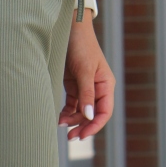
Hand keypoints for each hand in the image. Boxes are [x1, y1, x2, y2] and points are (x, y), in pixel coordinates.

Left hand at [60, 13, 114, 140]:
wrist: (69, 29)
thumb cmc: (81, 46)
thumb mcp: (84, 71)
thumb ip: (86, 94)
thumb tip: (89, 117)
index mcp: (106, 85)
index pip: (104, 112)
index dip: (95, 126)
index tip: (83, 135)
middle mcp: (97, 88)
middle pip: (92, 114)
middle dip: (82, 126)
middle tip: (70, 138)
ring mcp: (85, 87)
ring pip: (81, 111)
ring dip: (72, 120)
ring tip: (61, 125)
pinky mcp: (73, 84)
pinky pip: (72, 104)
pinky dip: (66, 112)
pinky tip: (59, 117)